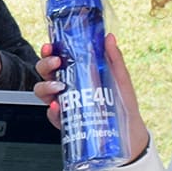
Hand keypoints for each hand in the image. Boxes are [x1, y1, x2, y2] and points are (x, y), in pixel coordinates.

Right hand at [34, 35, 150, 158]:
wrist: (128, 131)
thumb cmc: (123, 103)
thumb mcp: (120, 78)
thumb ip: (114, 58)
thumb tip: (109, 38)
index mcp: (76, 73)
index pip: (57, 58)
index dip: (49, 51)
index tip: (50, 46)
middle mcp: (67, 87)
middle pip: (45, 73)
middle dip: (45, 65)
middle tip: (56, 63)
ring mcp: (65, 104)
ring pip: (42, 92)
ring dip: (45, 86)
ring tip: (58, 86)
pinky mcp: (66, 122)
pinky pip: (52, 115)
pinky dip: (52, 110)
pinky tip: (58, 106)